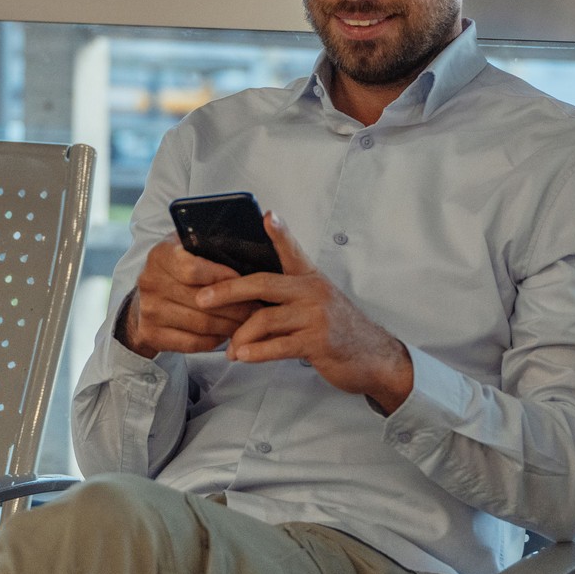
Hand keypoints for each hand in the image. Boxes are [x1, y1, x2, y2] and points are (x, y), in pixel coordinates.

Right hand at [121, 239, 260, 359]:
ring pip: (201, 324)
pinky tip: (228, 334)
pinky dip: (215, 340)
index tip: (245, 282)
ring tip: (249, 321)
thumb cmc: (178, 268)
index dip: (223, 277)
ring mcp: (149, 311)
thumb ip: (212, 248)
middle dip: (236, 306)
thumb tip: (249, 256)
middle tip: (258, 307)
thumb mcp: (189, 248)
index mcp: (161, 255)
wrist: (145, 299)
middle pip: (201, 300)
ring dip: (231, 325)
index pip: (193, 269)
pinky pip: (193, 343)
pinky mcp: (151, 335)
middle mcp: (150, 282)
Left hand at [196, 211, 414, 413]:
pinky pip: (276, 346)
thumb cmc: (338, 327)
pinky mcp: (317, 342)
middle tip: (202, 300)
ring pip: (264, 320)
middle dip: (228, 291)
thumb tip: (247, 296)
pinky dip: (255, 353)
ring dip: (240, 336)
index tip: (267, 216)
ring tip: (230, 349)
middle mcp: (312, 291)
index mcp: (310, 278)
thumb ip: (287, 294)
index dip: (280, 232)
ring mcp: (315, 316)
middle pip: (262, 284)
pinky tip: (242, 357)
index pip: (291, 250)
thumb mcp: (317, 301)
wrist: (372, 356)